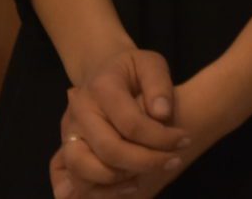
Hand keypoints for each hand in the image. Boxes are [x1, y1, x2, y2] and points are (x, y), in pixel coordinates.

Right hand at [49, 47, 190, 197]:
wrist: (102, 74)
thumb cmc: (131, 72)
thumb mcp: (150, 64)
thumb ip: (159, 84)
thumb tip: (161, 114)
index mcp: (101, 87)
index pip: (131, 124)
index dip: (161, 138)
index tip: (184, 140)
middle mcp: (79, 111)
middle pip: (109, 150)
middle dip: (147, 162)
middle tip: (173, 161)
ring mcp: (69, 133)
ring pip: (85, 169)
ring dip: (122, 179)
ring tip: (148, 172)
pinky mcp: (67, 152)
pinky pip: (79, 182)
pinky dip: (105, 191)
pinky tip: (132, 183)